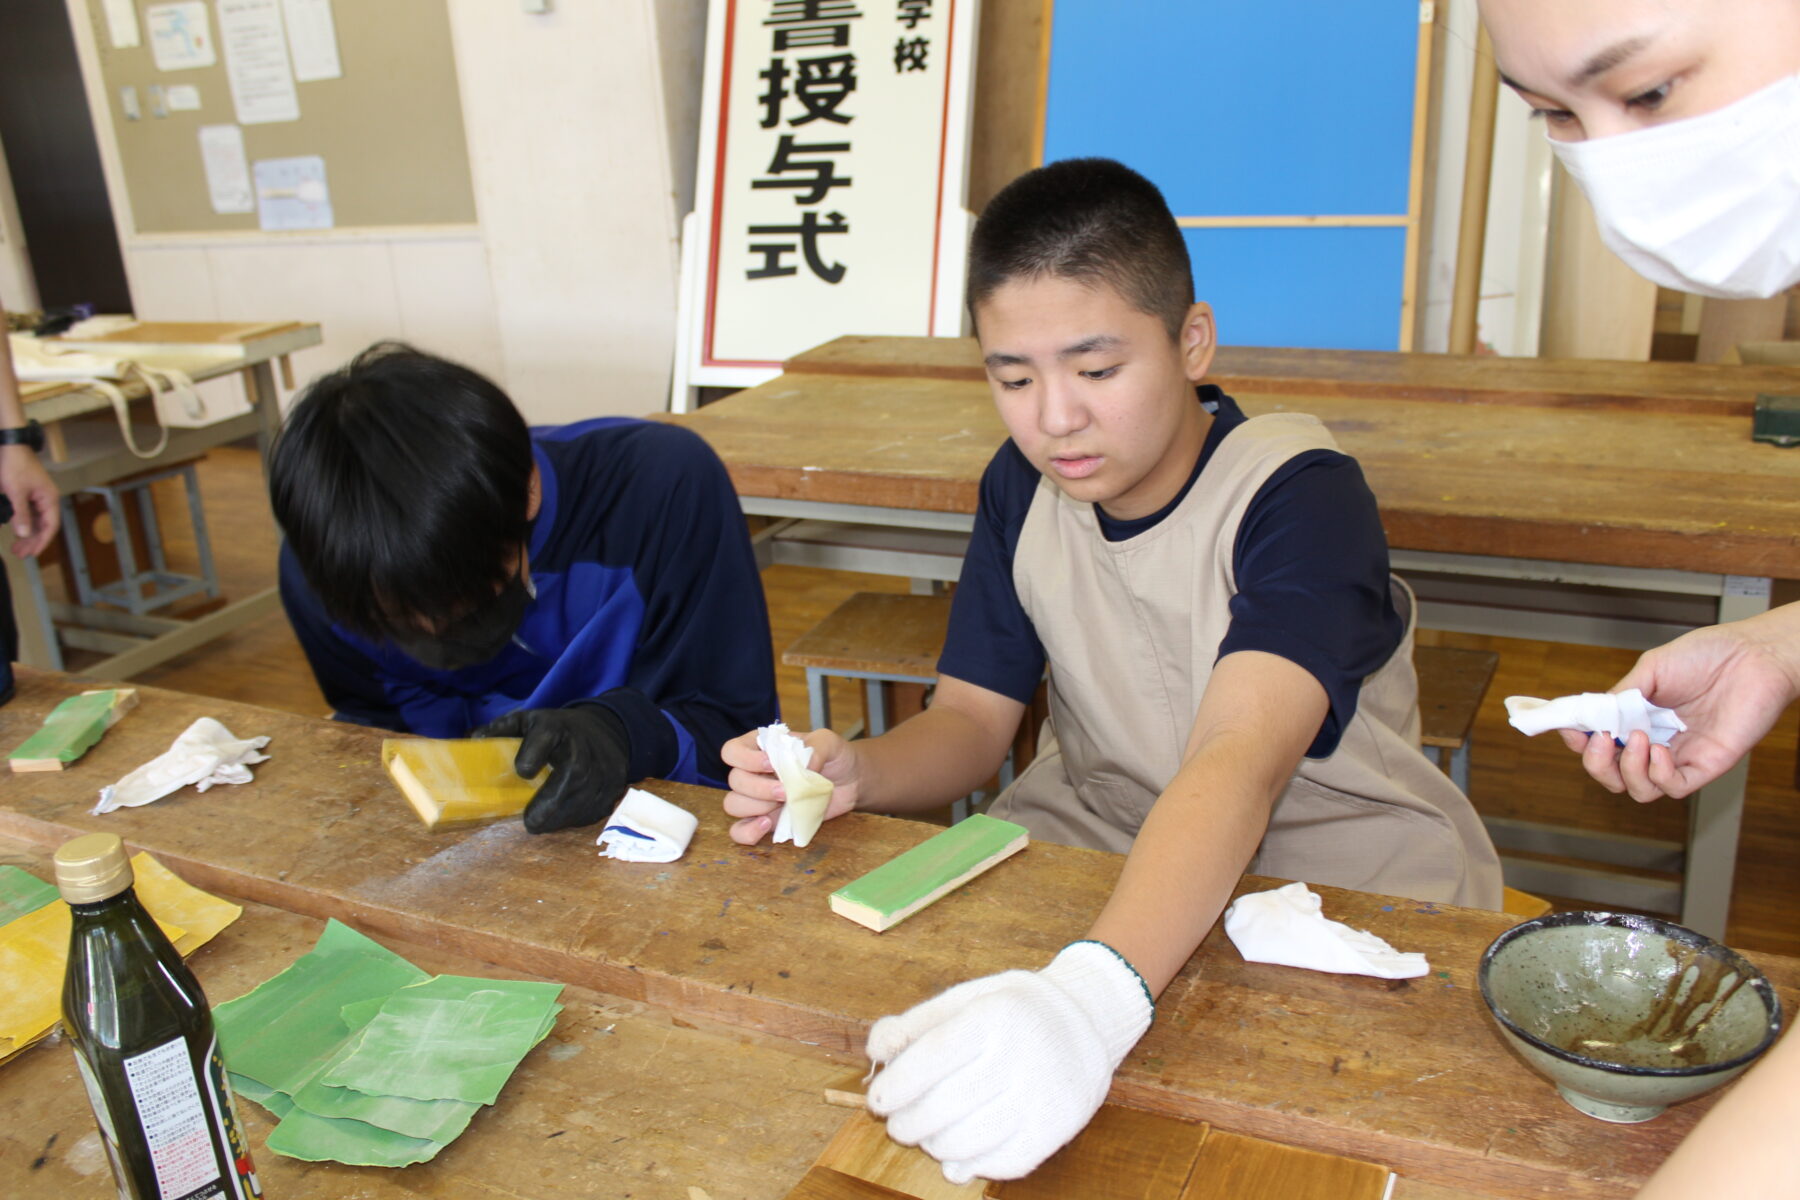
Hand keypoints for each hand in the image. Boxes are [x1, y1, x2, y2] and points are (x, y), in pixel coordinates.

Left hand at [1, 444, 58, 557]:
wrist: (10, 446)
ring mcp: (38, 497)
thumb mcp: (15, 492)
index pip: (50, 526)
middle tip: (21, 554)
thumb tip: (25, 534)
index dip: (42, 541)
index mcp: (49, 499)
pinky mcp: (29, 494)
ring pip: (36, 521)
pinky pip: (29, 514)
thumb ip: (20, 514)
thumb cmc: (15, 465)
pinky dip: (23, 524)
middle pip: (43, 526)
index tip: (32, 553)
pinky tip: (16, 531)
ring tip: (17, 547)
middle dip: (33, 541)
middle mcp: (46, 499)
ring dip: (27, 534)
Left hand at [473, 705, 629, 832]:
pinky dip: (576, 818)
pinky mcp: (616, 783)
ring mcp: (605, 764)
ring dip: (562, 816)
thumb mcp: (529, 722)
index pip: (547, 734)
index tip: (522, 772)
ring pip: (588, 795)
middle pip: (574, 772)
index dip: (533, 753)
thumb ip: (502, 730)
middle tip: (530, 822)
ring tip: (541, 825)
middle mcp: (584, 743)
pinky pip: (598, 806)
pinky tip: (561, 820)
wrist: (604, 730)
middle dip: (551, 801)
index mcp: (557, 725)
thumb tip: (475, 741)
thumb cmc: (557, 731)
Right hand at [719, 726, 858, 843]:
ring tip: (783, 804)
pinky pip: (740, 831)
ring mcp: (758, 798)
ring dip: (755, 806)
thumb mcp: (829, 742)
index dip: (745, 759)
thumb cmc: (834, 756)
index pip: (732, 751)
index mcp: (761, 748)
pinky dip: (747, 832)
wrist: (850, 782)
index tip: (770, 764)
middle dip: (758, 787)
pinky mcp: (766, 821)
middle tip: (785, 791)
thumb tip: (802, 767)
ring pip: (734, 804)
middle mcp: (754, 772)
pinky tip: (767, 824)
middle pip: (735, 780)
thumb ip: (816, 747)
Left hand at [865, 941, 1153, 1183]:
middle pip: (945, 1105)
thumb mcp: (965, 999)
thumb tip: (877, 1053)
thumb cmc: (1010, 1011)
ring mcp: (1042, 1094)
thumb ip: (916, 1023)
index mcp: (994, 1016)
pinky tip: (957, 1156)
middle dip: (908, 1123)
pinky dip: (972, 1165)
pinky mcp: (1058, 1127)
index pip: (932, 1058)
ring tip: (928, 1136)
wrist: (1085, 1021)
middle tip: (898, 1124)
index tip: (879, 1100)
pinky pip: (1004, 1162)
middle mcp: (1021, 1054)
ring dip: (935, 1146)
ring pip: (969, 1140)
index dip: (897, 1085)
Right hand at [1561, 610, 1799, 801]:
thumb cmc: (1708, 655)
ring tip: (1638, 739)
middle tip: (1600, 740)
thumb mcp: (1651, 669)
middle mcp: (1656, 741)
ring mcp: (1680, 756)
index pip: (1600, 744)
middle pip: (1613, 775)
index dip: (1579, 743)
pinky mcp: (1706, 765)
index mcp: (1639, 719)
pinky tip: (1658, 751)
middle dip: (1597, 764)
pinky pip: (1673, 787)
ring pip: (1639, 789)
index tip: (1571, 730)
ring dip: (1628, 769)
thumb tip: (1591, 717)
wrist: (1752, 656)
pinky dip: (1657, 775)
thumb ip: (1621, 695)